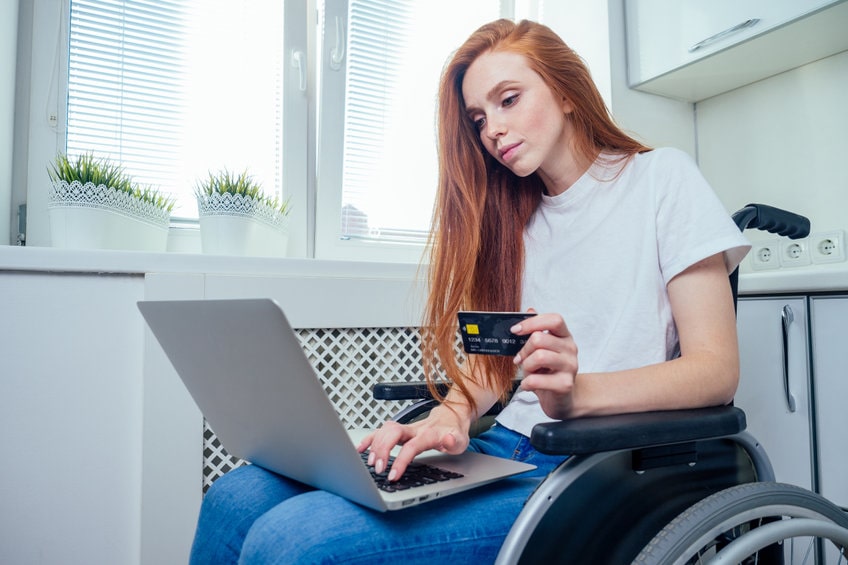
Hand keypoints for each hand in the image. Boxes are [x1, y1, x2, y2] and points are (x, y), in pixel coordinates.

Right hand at [356, 404, 470, 480]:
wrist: (452, 417)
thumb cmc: (455, 432)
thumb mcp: (461, 440)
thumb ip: (454, 441)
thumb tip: (449, 439)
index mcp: (428, 434)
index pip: (411, 446)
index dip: (400, 460)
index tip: (392, 475)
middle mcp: (414, 429)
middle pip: (392, 433)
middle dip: (383, 450)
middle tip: (378, 469)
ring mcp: (405, 428)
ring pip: (384, 430)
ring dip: (375, 446)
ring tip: (370, 463)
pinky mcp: (399, 430)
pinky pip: (380, 431)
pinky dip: (369, 439)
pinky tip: (361, 449)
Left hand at [510, 311, 579, 419]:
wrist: (561, 399)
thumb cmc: (547, 372)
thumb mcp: (540, 349)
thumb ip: (535, 331)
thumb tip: (530, 310)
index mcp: (564, 336)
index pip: (554, 320)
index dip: (532, 322)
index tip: (515, 330)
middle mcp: (571, 349)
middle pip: (540, 339)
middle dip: (524, 350)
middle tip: (520, 359)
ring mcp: (570, 366)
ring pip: (539, 357)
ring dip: (526, 366)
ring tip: (529, 372)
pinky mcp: (565, 384)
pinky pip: (537, 379)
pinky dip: (527, 383)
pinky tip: (529, 385)